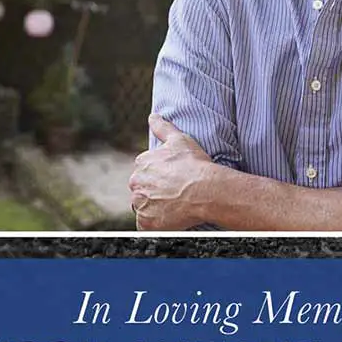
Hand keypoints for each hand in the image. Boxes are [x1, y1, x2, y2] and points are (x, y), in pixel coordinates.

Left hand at [129, 115, 217, 230]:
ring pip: (143, 208)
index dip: (159, 179)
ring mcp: (140, 203)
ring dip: (154, 209)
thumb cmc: (195, 164)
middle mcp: (136, 182)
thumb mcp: (179, 140)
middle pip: (142, 191)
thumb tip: (152, 116)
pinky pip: (145, 225)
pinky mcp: (145, 222)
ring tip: (174, 207)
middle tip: (174, 196)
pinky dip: (155, 224)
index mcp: (141, 163)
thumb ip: (163, 127)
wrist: (205, 189)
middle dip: (154, 194)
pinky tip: (170, 219)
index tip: (172, 182)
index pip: (144, 174)